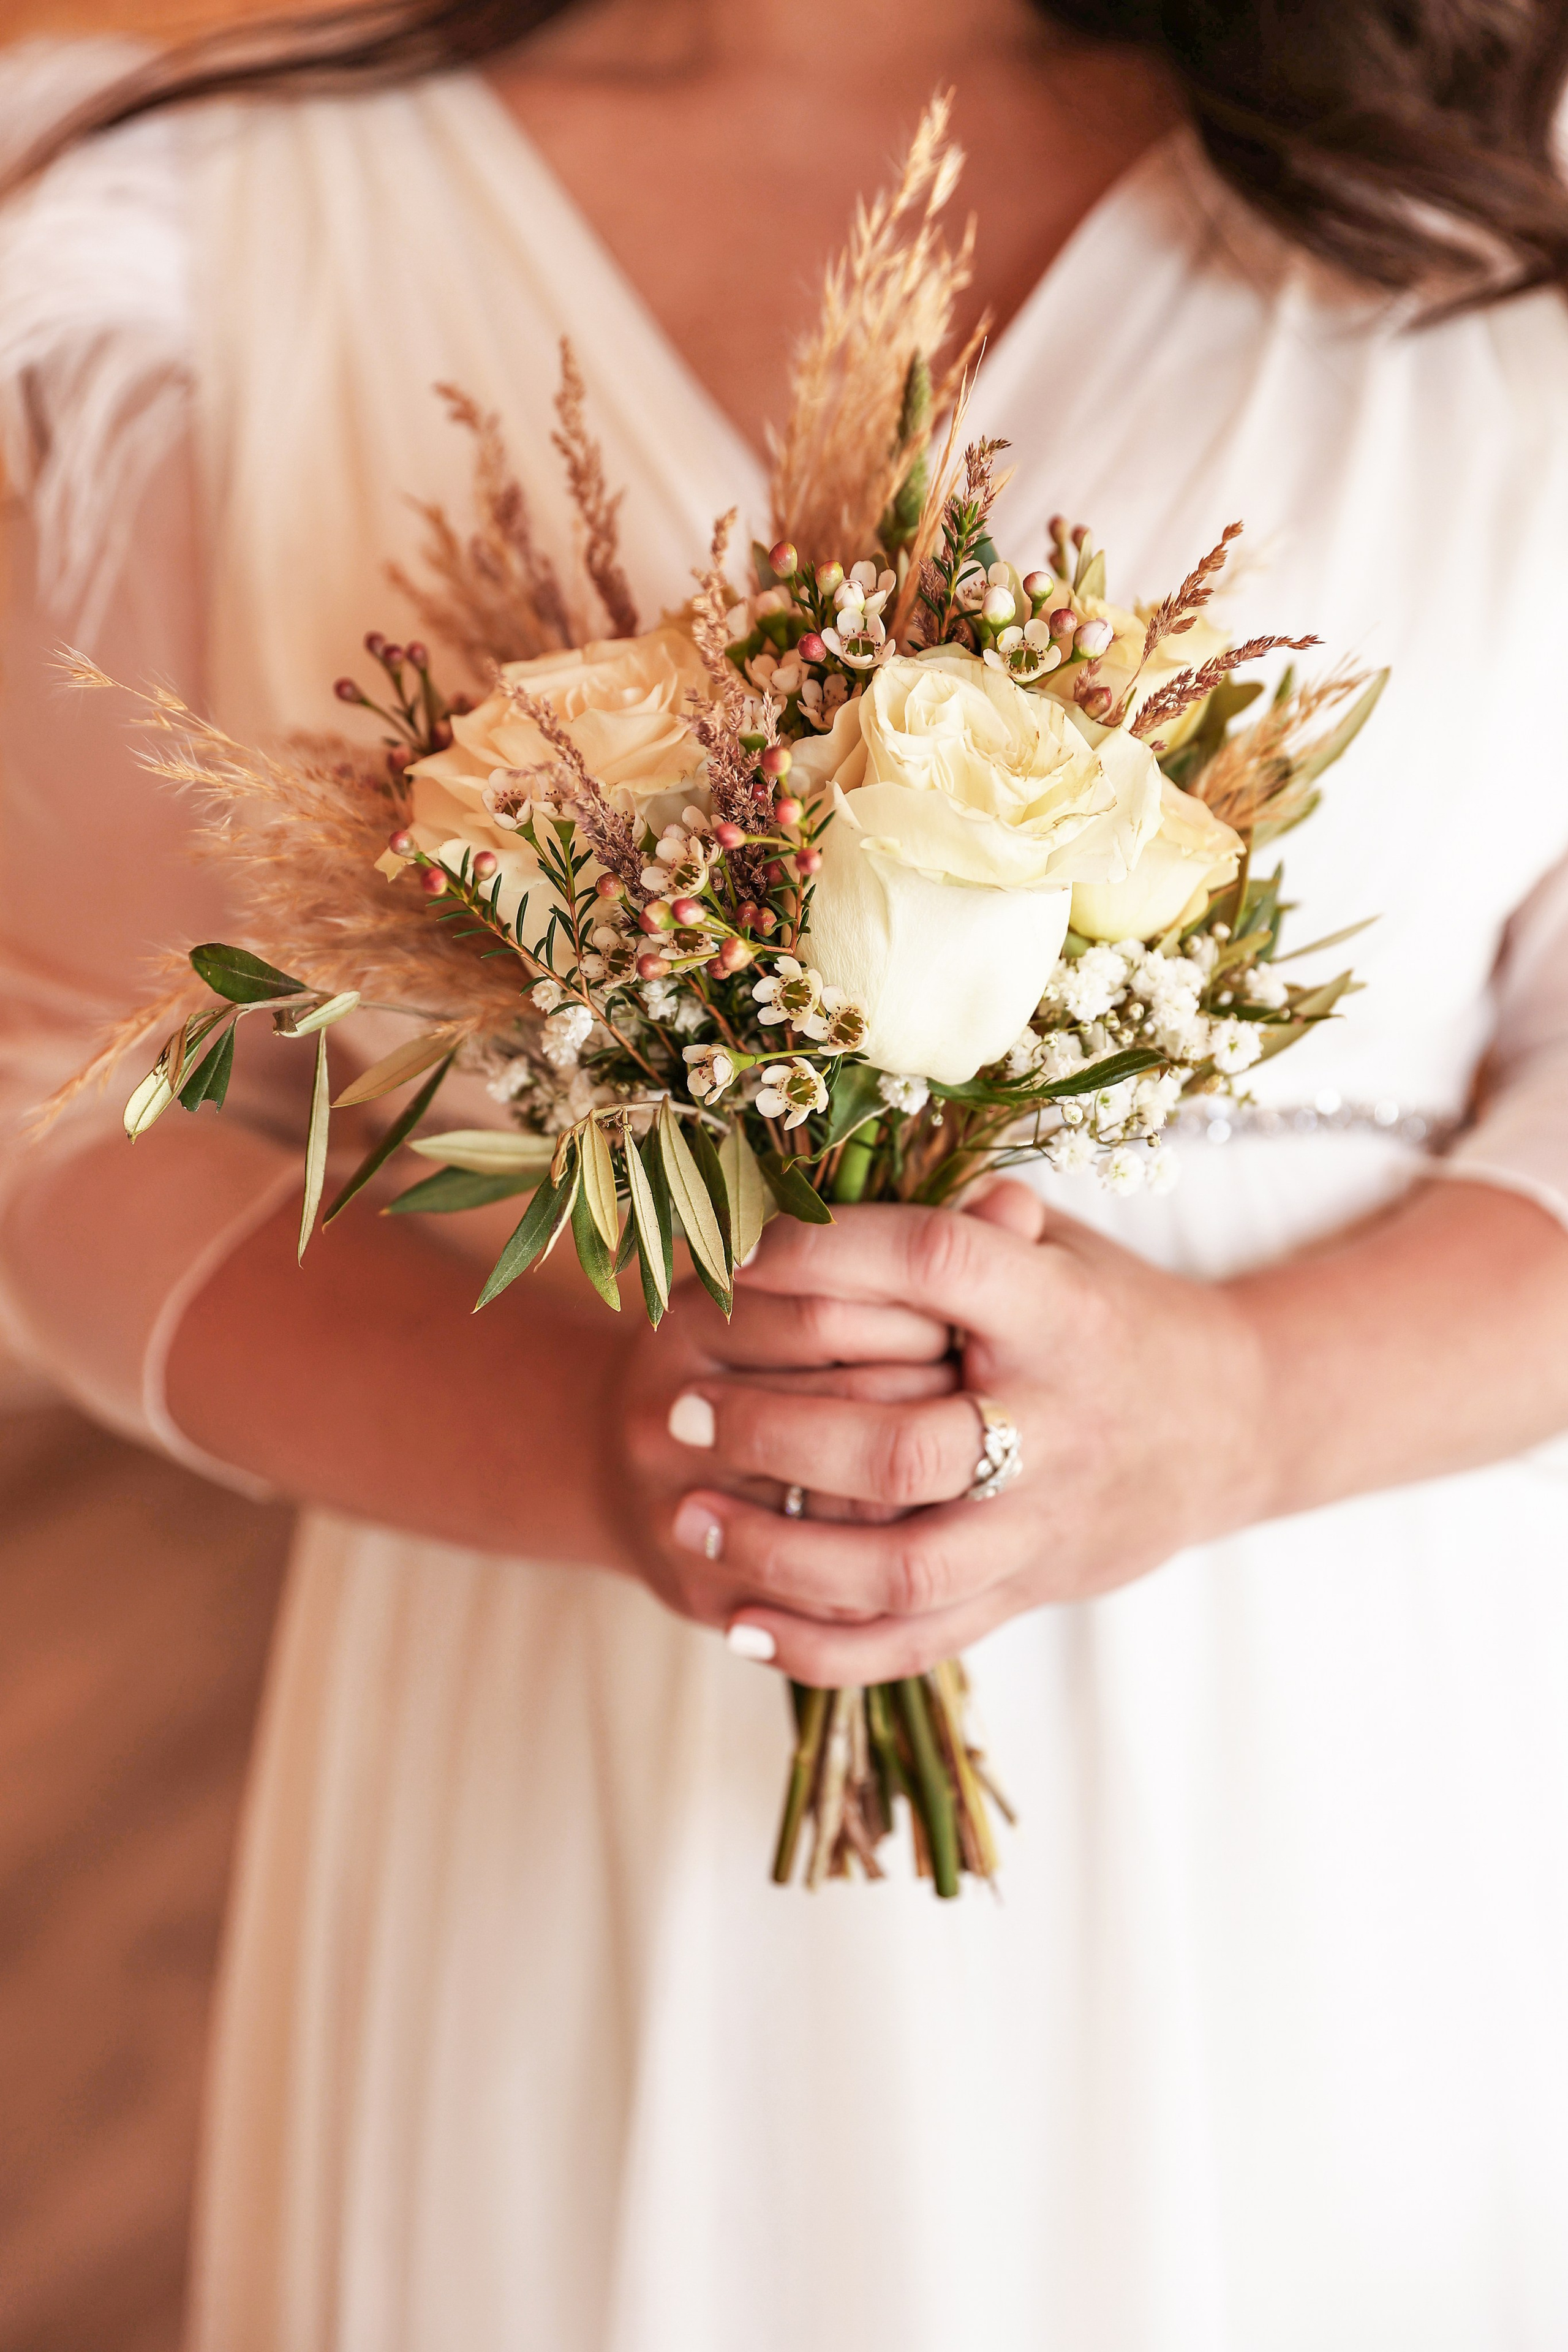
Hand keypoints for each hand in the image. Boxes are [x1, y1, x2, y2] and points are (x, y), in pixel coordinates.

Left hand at [648, 1181, 1268, 1684]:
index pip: (937, 1267)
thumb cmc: (1114, 1313)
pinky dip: (822, 1648)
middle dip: (776, 1428)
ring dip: (781, 1551)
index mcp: (1062, 1315)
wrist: (1236, 1424)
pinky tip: (738, 1624)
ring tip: (690, 1514)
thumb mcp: (1060, 1247)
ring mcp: (1041, 1526)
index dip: (825, 1255)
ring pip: (902, 1568)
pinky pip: (916, 1643)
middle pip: (903, 1446)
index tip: (732, 1254)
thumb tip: (850, 1160)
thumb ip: (965, 1220)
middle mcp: (1056, 1428)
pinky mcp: (1028, 1594)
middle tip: (681, 1403)